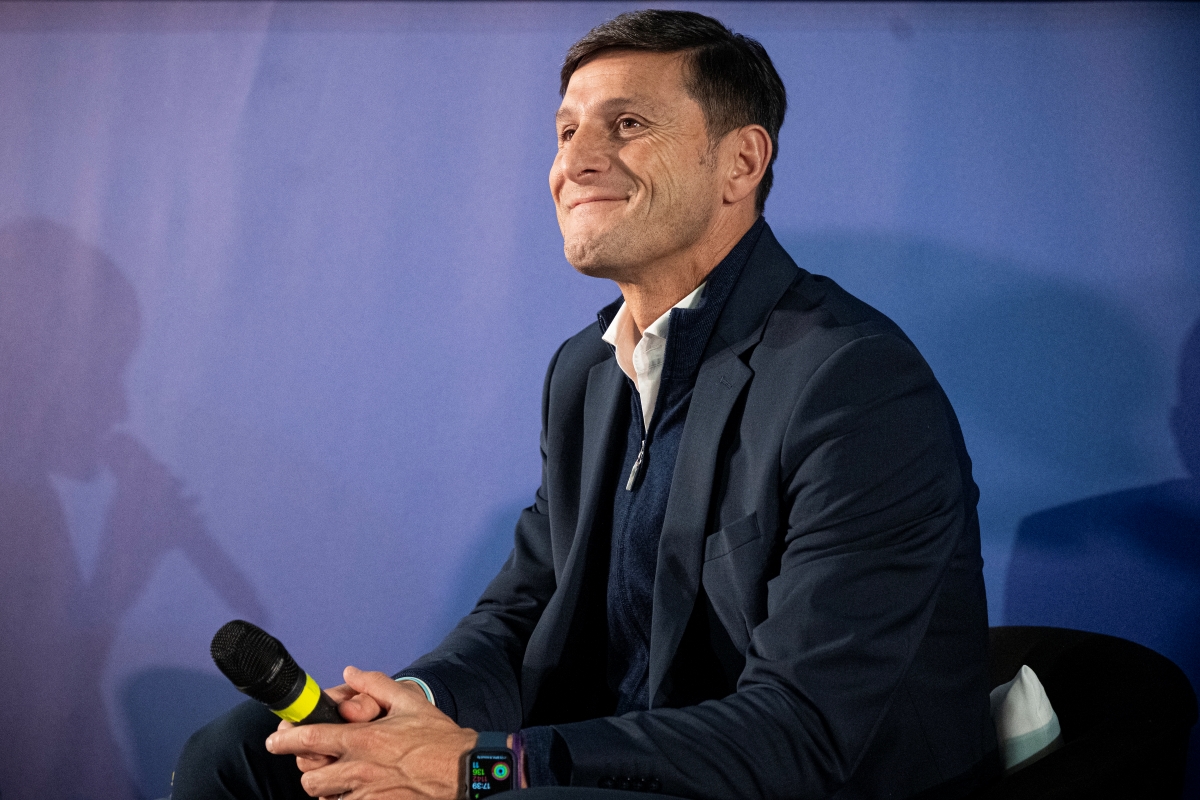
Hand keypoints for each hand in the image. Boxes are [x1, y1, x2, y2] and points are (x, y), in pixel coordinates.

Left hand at [266, 666, 475, 799]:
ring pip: (325, 799)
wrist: (464, 772)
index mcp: (364, 740)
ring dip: (328, 789)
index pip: (310, 739)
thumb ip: (375, 685)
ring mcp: (367, 796)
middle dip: (310, 770)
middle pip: (310, 779)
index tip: (274, 740)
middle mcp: (359, 770)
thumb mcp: (409, 702)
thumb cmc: (438, 739)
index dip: (284, 740)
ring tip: (341, 778)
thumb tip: (350, 674)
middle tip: (320, 761)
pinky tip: (357, 792)